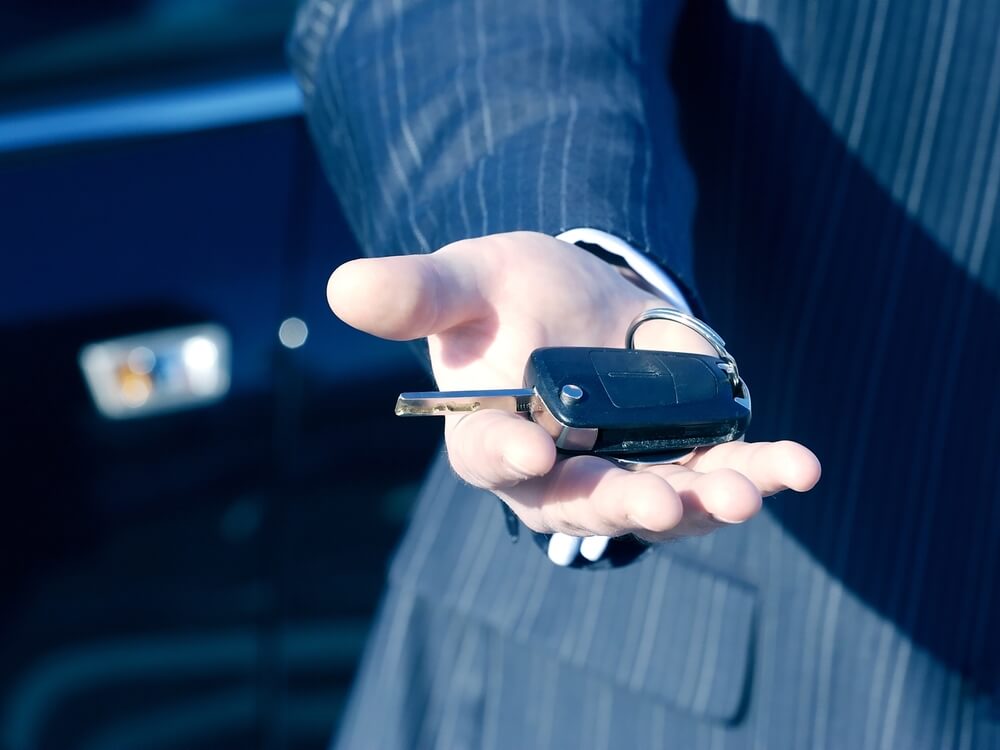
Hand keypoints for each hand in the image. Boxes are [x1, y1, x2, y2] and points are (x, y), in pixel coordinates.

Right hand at [327, 232, 819, 541]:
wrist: (578, 298)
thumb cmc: (507, 294)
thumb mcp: (468, 278)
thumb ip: (419, 292)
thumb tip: (341, 286)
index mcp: (491, 435)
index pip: (489, 457)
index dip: (506, 453)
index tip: (530, 444)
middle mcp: (557, 471)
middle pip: (582, 500)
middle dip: (619, 502)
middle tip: (655, 500)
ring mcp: (624, 470)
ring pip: (661, 500)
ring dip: (703, 501)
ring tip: (745, 492)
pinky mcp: (680, 457)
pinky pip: (719, 471)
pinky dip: (759, 470)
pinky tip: (798, 467)